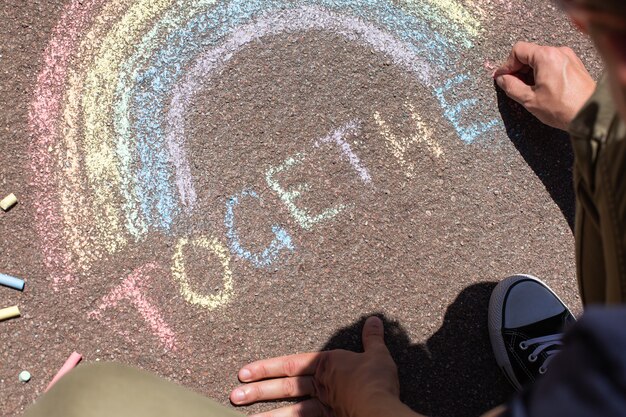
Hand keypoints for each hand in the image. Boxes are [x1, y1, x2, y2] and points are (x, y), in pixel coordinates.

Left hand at [230, 316, 416, 416]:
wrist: (381, 409)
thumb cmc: (377, 380)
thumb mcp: (377, 354)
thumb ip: (372, 338)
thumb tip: (374, 320)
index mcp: (327, 364)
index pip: (289, 364)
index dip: (265, 368)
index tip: (244, 372)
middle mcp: (320, 385)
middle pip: (284, 388)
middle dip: (258, 391)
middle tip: (234, 395)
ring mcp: (323, 406)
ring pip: (290, 411)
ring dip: (266, 415)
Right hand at [495, 42, 595, 130]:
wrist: (590, 114)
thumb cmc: (563, 108)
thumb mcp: (529, 100)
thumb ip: (511, 86)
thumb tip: (501, 79)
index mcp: (546, 56)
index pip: (518, 50)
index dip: (506, 65)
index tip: (502, 78)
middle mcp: (558, 51)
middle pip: (530, 54)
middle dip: (518, 69)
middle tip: (512, 86)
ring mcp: (568, 57)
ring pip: (541, 59)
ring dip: (530, 72)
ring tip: (528, 90)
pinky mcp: (574, 65)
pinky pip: (552, 64)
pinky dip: (542, 73)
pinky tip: (541, 89)